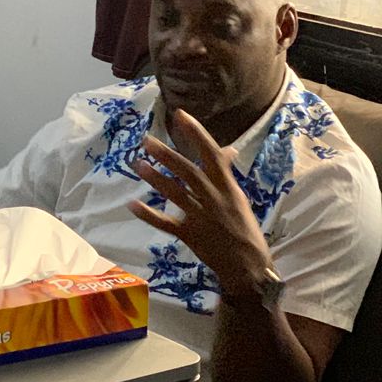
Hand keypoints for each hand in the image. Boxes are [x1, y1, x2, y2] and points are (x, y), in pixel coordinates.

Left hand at [128, 110, 272, 298]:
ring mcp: (201, 218)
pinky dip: (149, 214)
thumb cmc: (244, 228)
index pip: (212, 155)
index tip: (181, 115)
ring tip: (138, 164)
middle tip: (147, 141)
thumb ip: (225, 174)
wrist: (249, 265)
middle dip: (168, 156)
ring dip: (155, 178)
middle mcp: (215, 199)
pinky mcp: (190, 235)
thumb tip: (227, 149)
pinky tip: (132, 204)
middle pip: (189, 172)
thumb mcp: (238, 197)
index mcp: (228, 188)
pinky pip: (166, 223)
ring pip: (176, 194)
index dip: (197, 134)